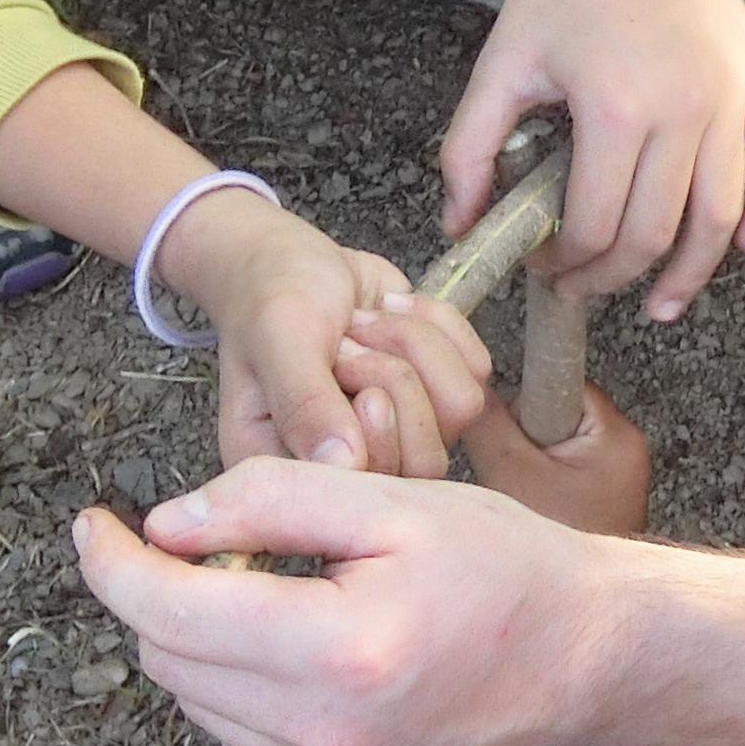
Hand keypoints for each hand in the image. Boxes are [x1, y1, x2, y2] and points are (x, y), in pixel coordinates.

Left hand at [67, 457, 614, 745]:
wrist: (584, 656)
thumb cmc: (500, 566)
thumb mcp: (390, 502)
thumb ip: (271, 499)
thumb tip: (165, 526)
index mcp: (337, 650)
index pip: (169, 613)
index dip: (112, 564)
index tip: (93, 525)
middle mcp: (325, 733)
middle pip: (171, 661)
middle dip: (160, 595)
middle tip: (208, 541)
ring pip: (198, 704)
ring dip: (197, 642)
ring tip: (264, 589)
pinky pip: (241, 739)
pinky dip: (235, 686)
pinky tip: (286, 642)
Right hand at [158, 188, 486, 475]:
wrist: (292, 257)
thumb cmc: (268, 300)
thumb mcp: (278, 341)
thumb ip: (306, 405)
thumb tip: (346, 467)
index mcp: (298, 470)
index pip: (369, 488)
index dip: (375, 424)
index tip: (339, 362)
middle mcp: (354, 465)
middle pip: (427, 460)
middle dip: (394, 374)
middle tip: (348, 340)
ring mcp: (402, 433)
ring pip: (460, 407)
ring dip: (414, 342)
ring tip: (364, 321)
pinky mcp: (435, 392)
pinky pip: (476, 369)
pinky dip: (436, 321)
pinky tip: (388, 307)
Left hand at [441, 0, 744, 321]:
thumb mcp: (502, 64)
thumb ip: (471, 149)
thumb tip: (460, 224)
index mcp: (615, 112)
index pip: (597, 227)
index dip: (567, 265)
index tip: (545, 265)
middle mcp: (682, 112)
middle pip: (656, 234)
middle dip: (615, 277)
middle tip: (584, 284)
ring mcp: (729, 97)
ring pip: (723, 215)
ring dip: (693, 272)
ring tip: (662, 303)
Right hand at [459, 380, 651, 538]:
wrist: (580, 620)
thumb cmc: (561, 547)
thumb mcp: (511, 477)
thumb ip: (487, 425)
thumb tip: (468, 390)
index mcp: (616, 435)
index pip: (558, 379)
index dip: (521, 400)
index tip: (501, 421)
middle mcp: (623, 452)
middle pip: (549, 413)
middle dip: (520, 439)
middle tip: (513, 476)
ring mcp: (609, 479)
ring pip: (545, 447)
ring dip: (522, 467)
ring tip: (521, 501)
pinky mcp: (593, 500)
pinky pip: (551, 475)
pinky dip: (531, 488)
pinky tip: (528, 514)